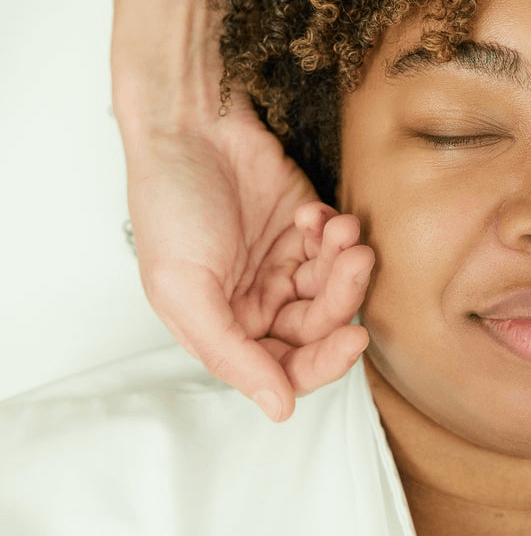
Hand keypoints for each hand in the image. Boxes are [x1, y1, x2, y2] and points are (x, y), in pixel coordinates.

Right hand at [124, 100, 371, 421]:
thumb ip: (231, 353)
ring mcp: (286, 263)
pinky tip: (319, 213)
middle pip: (321, 327)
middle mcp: (259, 301)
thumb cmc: (171, 204)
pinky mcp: (308, 226)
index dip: (323, 362)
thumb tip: (280, 409)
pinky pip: (338, 246)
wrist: (189, 126)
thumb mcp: (184, 287)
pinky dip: (337, 233)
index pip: (287, 368)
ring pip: (336, 287)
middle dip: (343, 299)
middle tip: (354, 261)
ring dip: (346, 263)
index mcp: (226, 327)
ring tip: (343, 231)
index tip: (353, 339)